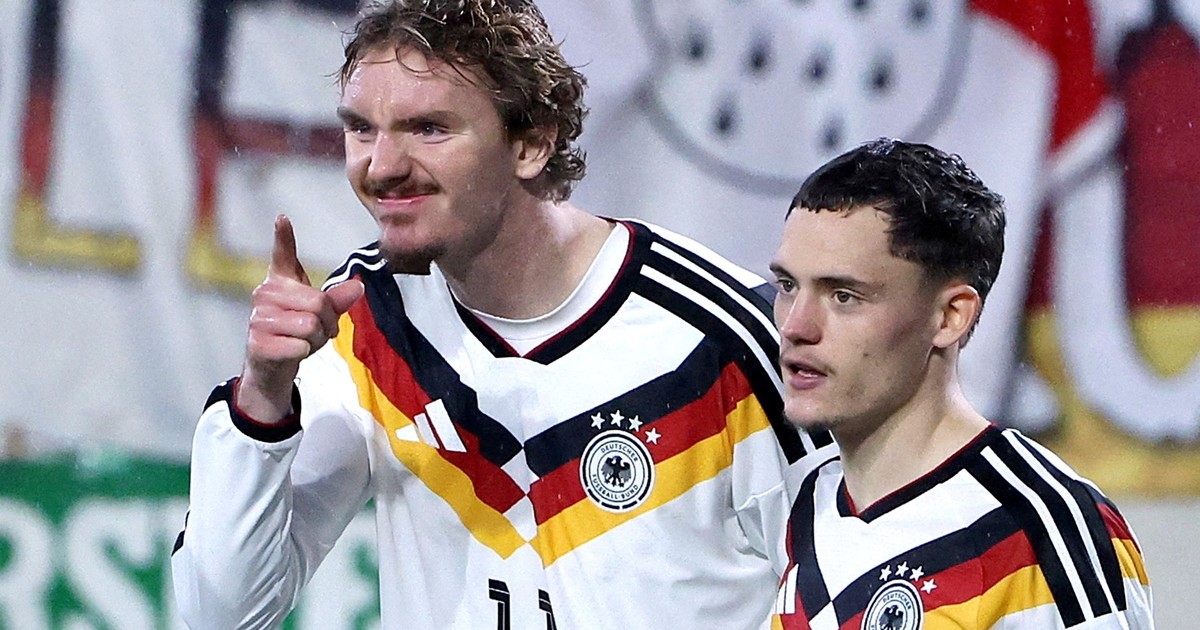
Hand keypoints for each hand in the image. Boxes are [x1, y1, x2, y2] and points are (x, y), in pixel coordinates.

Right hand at [236, 215, 363, 423]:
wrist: (273, 366)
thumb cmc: (296, 333)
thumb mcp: (321, 315)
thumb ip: (337, 299)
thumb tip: (358, 286)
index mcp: (280, 281)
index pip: (282, 254)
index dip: (283, 236)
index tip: (282, 218)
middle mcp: (264, 294)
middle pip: (318, 302)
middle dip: (327, 321)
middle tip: (318, 330)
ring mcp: (258, 317)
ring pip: (310, 325)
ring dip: (316, 339)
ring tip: (302, 341)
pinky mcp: (257, 342)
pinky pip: (300, 345)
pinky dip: (304, 353)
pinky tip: (291, 352)